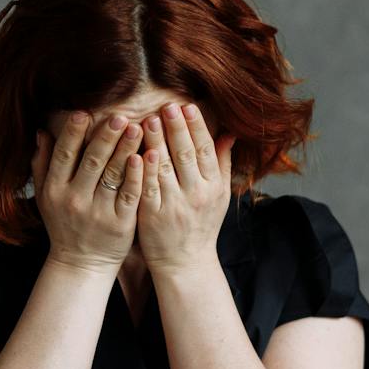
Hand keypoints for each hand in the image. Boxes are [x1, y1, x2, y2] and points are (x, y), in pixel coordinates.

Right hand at [31, 111, 144, 272]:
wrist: (81, 263)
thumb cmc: (64, 225)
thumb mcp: (45, 196)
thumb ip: (42, 164)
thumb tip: (42, 131)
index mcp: (55, 189)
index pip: (64, 155)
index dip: (73, 134)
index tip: (84, 113)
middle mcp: (74, 199)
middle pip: (91, 162)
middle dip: (105, 137)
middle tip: (119, 115)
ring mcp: (99, 212)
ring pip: (113, 175)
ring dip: (125, 150)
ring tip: (138, 127)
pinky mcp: (121, 223)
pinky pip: (130, 195)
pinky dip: (137, 176)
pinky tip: (145, 157)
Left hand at [133, 102, 236, 273]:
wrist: (185, 261)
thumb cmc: (201, 225)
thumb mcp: (219, 195)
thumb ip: (222, 163)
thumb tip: (229, 133)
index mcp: (213, 187)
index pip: (206, 151)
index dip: (196, 128)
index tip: (187, 107)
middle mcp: (196, 195)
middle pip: (186, 155)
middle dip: (177, 129)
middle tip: (167, 106)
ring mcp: (174, 205)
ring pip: (165, 168)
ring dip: (157, 143)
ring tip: (148, 120)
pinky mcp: (153, 215)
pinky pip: (148, 188)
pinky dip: (144, 170)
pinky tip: (139, 152)